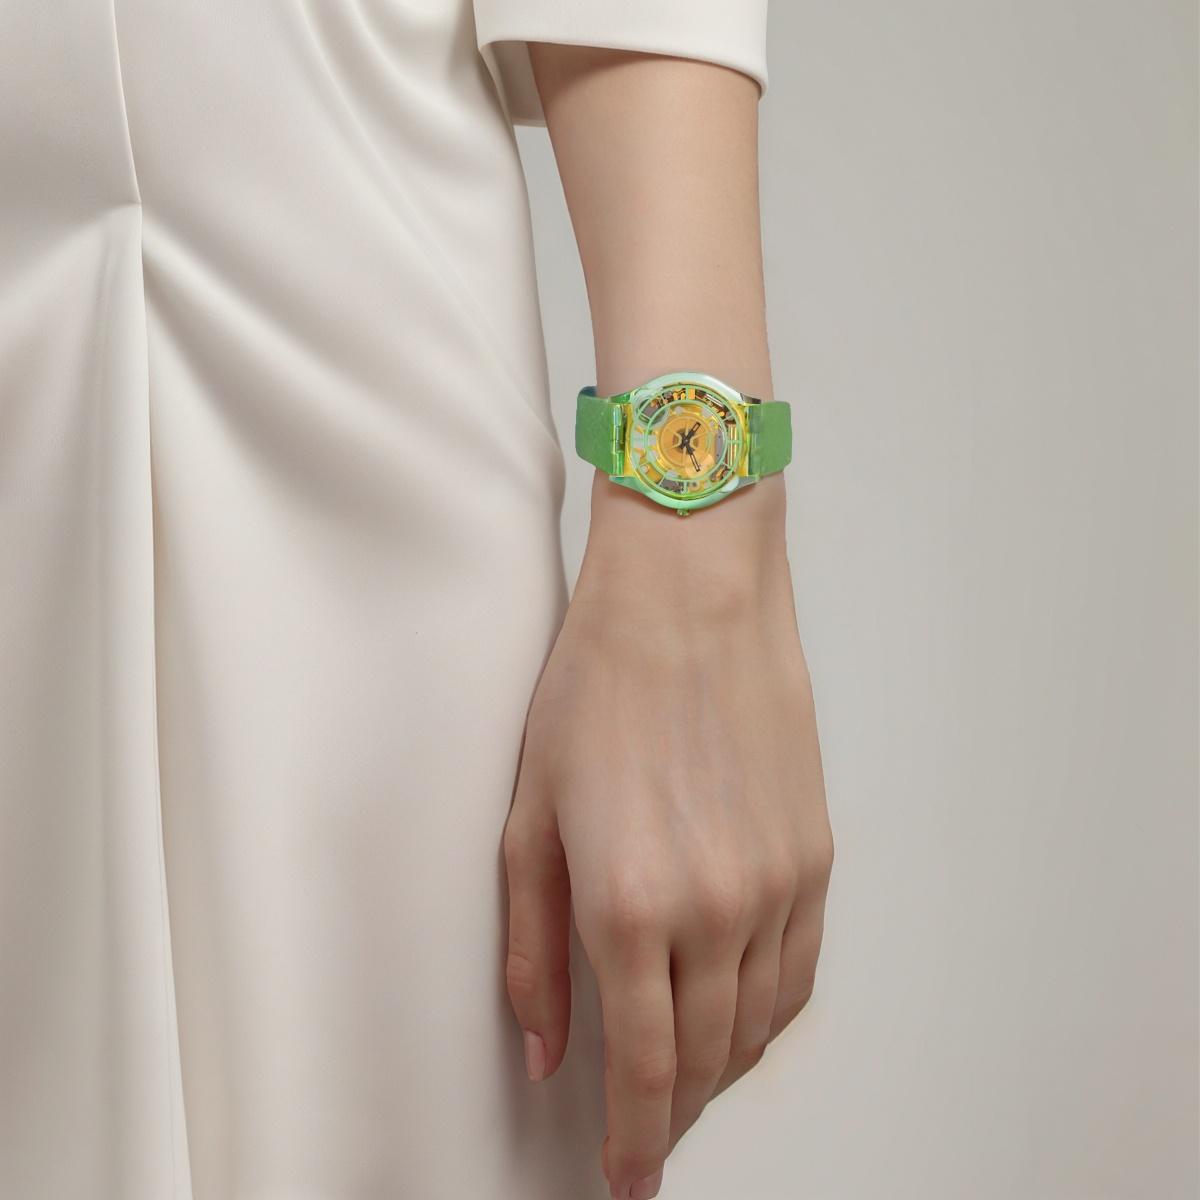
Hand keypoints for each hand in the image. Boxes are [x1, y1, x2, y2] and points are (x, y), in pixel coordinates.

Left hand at [503, 475, 833, 1199]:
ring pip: (759, 1025)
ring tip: (687, 1083)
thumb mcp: (530, 817)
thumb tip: (546, 1047)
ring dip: (722, 1070)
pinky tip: (741, 1016)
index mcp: (630, 903)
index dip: (635, 1140)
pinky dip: (768, 1014)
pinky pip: (799, 970)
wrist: (690, 602)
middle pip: (705, 1058)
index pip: (643, 1068)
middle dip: (672, 1112)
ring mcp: (778, 883)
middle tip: (647, 1130)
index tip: (626, 1179)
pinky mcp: (814, 855)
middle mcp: (717, 908)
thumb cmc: (599, 689)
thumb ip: (534, 947)